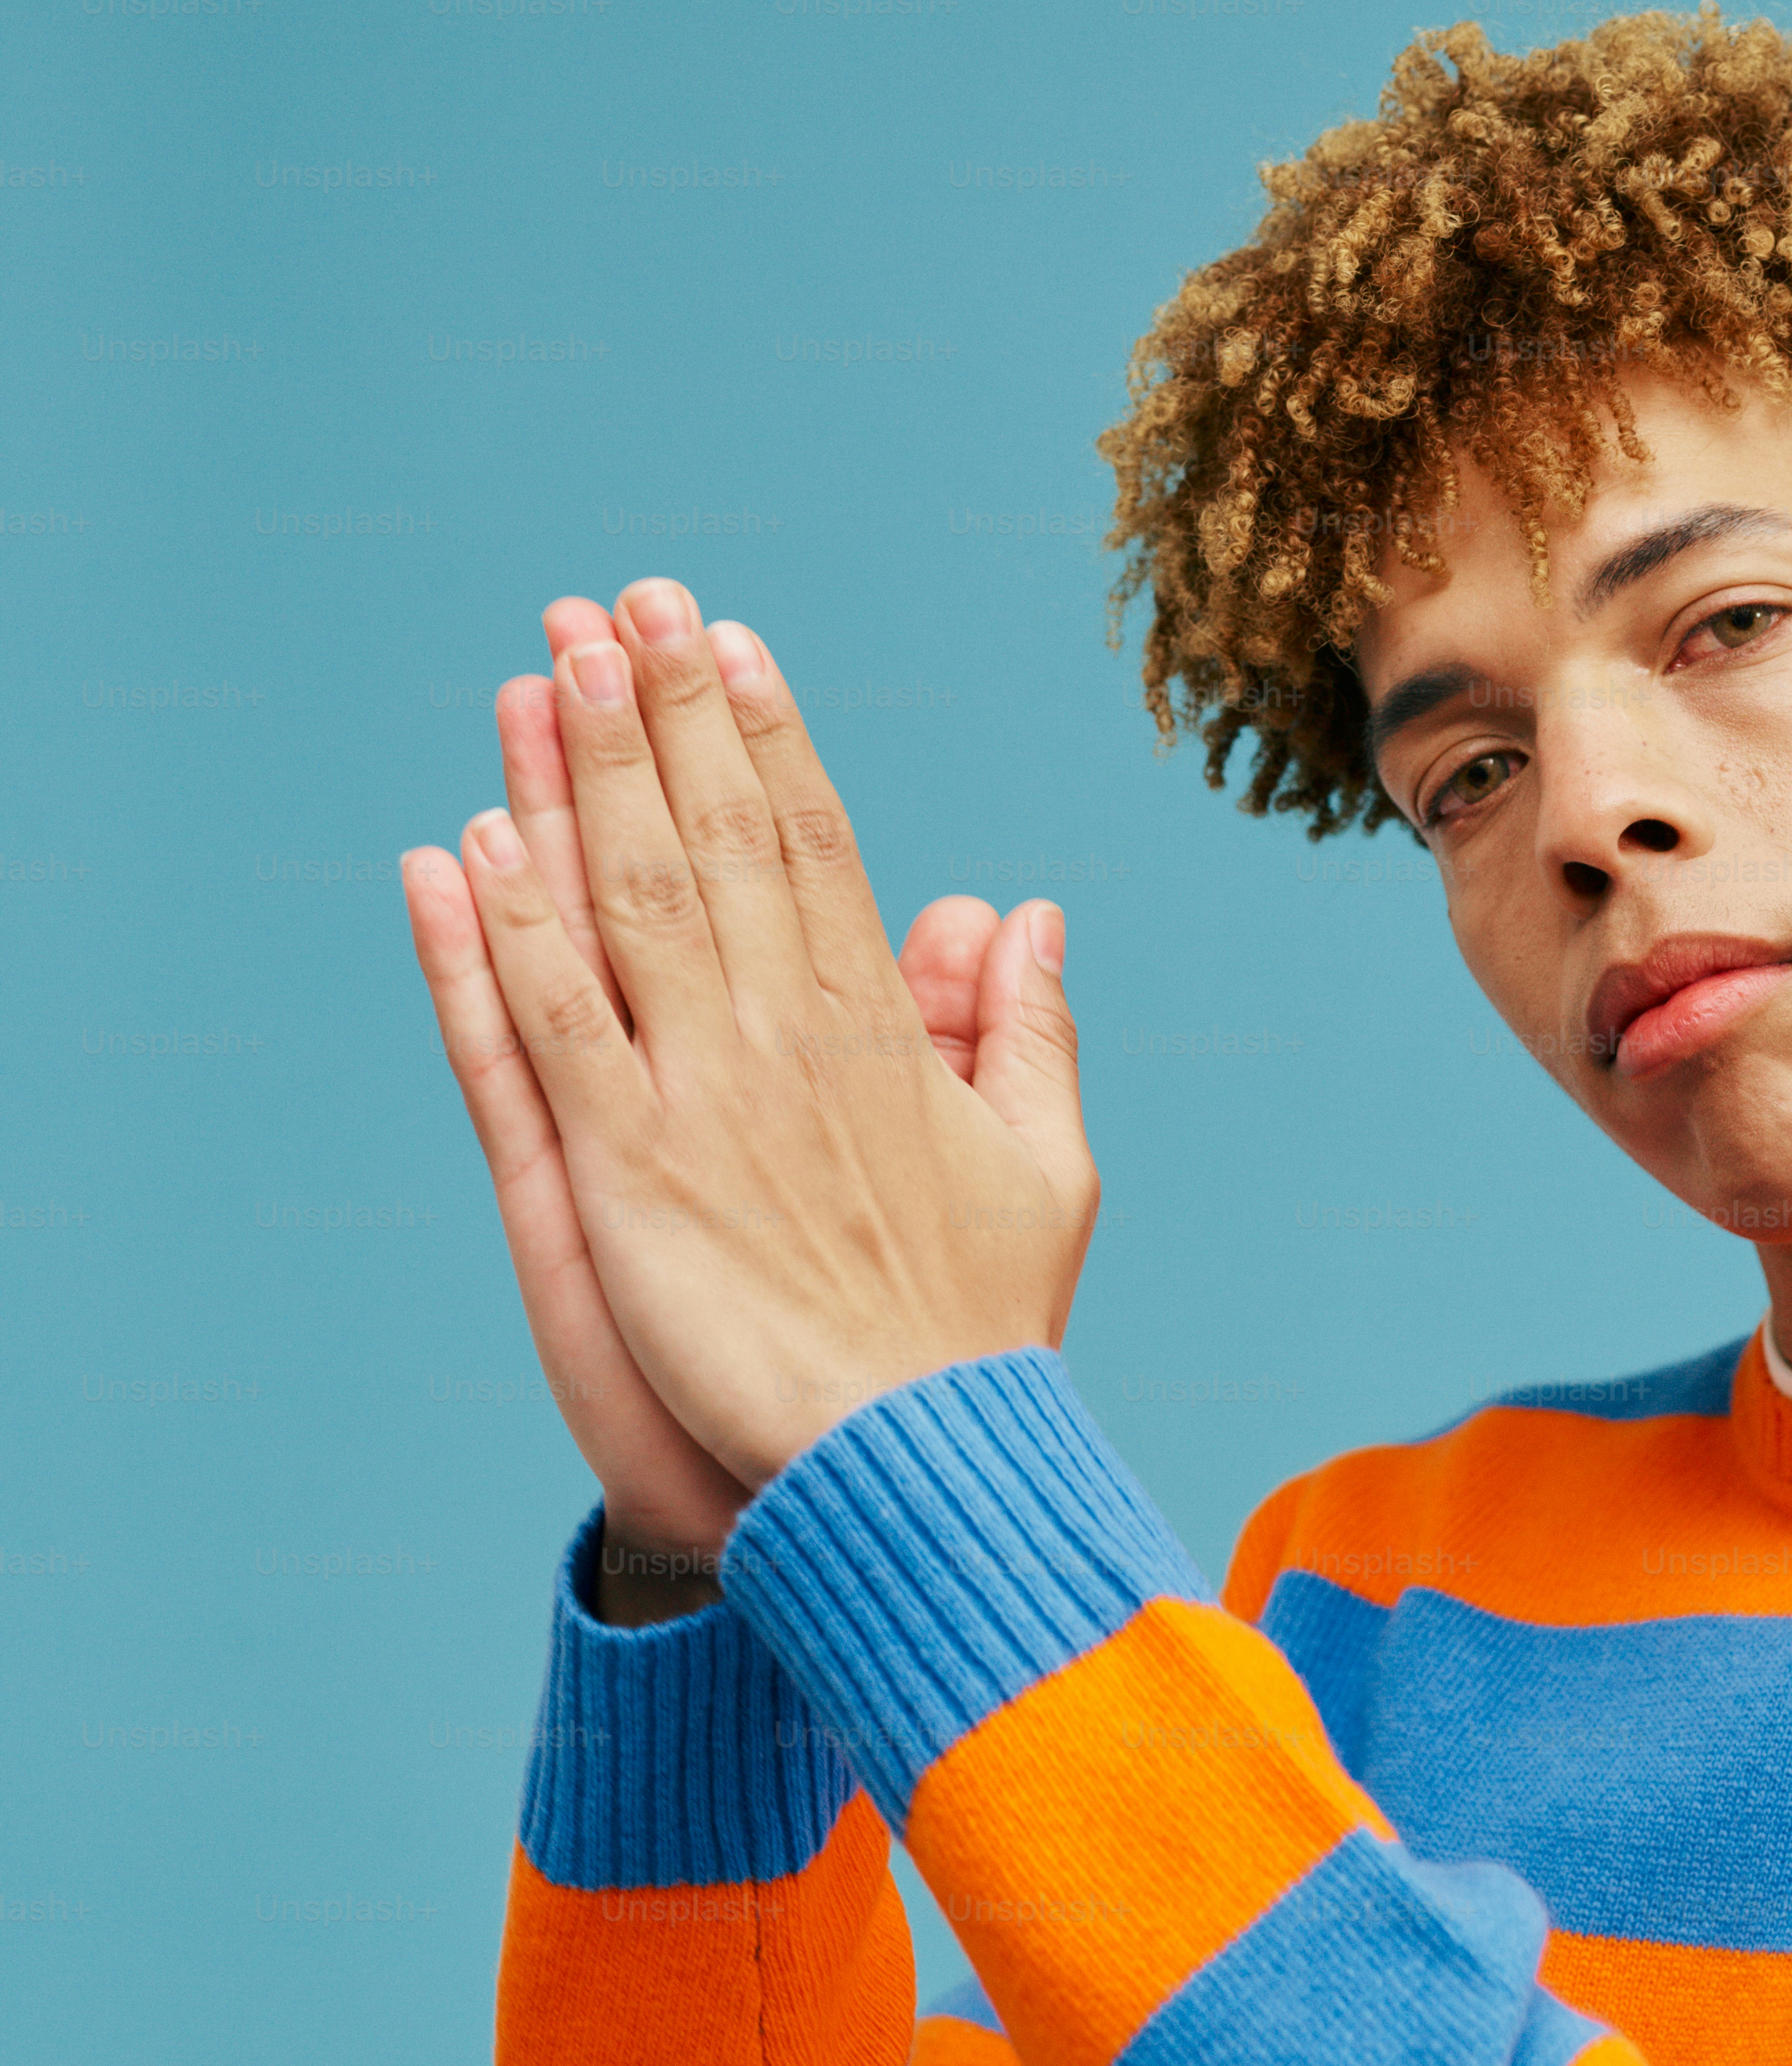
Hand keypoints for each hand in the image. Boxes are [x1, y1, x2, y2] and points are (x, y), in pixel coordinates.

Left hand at [405, 579, 1096, 1566]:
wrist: (914, 1462)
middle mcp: (787, 1043)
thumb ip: (1026, 1032)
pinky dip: (503, 934)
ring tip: (546, 668)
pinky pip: (544, 1030)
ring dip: (579, 779)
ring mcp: (698, 1103)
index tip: (727, 642)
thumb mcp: (1048, 1168)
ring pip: (624, 905)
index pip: (814, 844)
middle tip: (620, 604)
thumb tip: (1027, 909)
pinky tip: (469, 843)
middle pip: (712, 841)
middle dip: (664, 713)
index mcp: (885, 1034)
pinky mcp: (619, 1176)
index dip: (764, 736)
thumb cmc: (980, 1327)